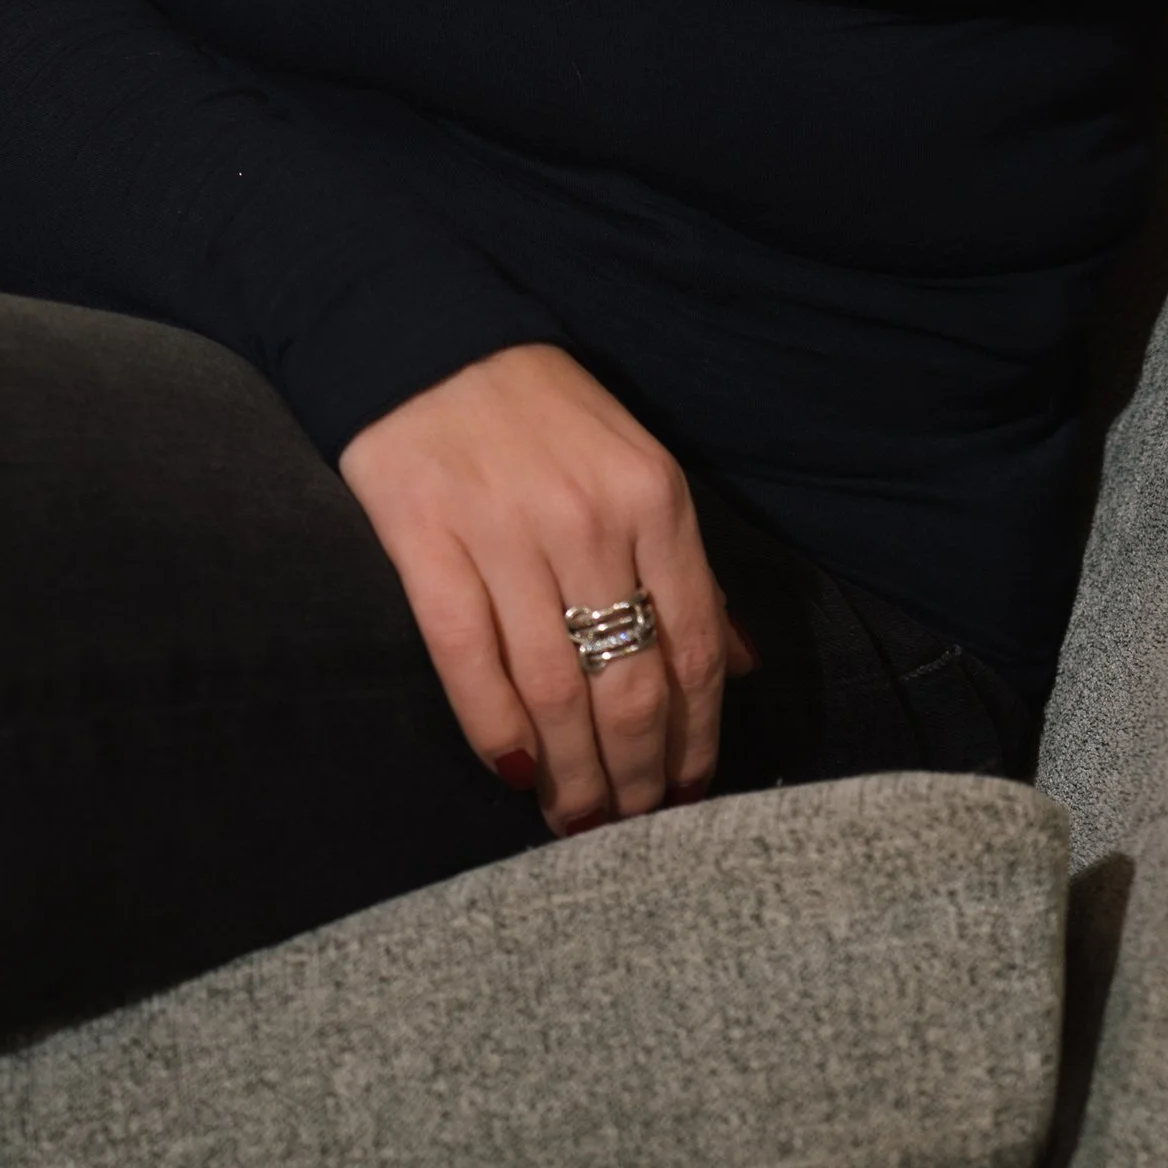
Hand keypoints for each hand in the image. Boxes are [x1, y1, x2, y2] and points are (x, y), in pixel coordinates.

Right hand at [338, 343, 756, 831]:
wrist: (429, 340)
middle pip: (629, 682)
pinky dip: (495, 729)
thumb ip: (686, 568)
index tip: (692, 794)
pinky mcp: (427, 541)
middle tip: (631, 827)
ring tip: (575, 821)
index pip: (692, 643)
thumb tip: (740, 667)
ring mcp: (505, 533)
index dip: (696, 734)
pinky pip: (468, 660)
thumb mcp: (636, 467)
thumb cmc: (543, 413)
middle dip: (638, 773)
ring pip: (555, 688)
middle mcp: (589, 519)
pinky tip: (514, 771)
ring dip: (571, 772)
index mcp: (654, 497)